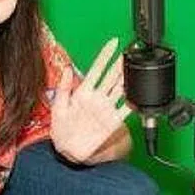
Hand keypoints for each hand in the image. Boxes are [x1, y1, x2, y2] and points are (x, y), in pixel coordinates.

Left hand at [50, 37, 131, 163]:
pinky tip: (137, 94)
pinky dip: (133, 102)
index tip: (113, 43)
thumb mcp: (58, 107)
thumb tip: (67, 69)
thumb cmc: (61, 130)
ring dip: (128, 78)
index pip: (97, 69)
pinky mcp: (113, 121)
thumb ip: (63, 88)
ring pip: (121, 89)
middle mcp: (97, 98)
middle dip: (120, 63)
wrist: (69, 151)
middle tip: (128, 52)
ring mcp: (106, 109)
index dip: (105, 55)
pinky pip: (126, 109)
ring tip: (134, 66)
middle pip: (112, 76)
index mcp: (83, 92)